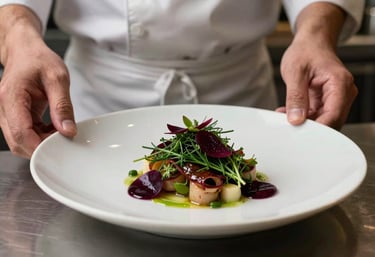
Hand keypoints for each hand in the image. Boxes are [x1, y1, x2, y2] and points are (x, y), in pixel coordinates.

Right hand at [0, 29, 75, 157]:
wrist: (26, 51)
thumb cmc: (38, 59)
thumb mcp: (57, 79)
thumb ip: (62, 106)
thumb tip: (68, 130)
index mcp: (12, 97)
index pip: (21, 132)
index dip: (40, 146)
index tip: (59, 147)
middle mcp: (4, 108)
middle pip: (18, 142)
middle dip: (41, 147)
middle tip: (63, 140)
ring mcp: (7, 114)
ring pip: (20, 141)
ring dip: (41, 142)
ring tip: (60, 131)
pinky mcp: (14, 116)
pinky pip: (25, 134)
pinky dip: (40, 136)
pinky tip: (54, 128)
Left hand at [276, 39, 357, 129]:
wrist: (311, 42)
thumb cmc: (306, 51)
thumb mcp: (295, 72)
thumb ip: (296, 97)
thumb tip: (296, 119)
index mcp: (340, 84)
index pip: (333, 115)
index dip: (318, 128)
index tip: (299, 132)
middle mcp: (343, 93)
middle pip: (331, 121)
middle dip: (310, 127)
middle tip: (288, 126)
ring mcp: (336, 98)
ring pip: (323, 121)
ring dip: (304, 122)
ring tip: (284, 115)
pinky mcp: (327, 101)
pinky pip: (317, 116)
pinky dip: (302, 117)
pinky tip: (288, 112)